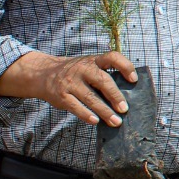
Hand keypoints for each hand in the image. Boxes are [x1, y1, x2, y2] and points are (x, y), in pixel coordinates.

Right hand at [0, 50, 135, 125]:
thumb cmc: (76, 73)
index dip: (125, 66)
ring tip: (116, 121)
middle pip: (102, 80)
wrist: (44, 74)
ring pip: (90, 97)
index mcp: (93, 60)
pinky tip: (96, 121)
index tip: (134, 80)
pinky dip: (86, 115)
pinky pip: (76, 106)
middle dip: (115, 96)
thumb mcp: (89, 66)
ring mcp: (71, 82)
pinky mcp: (62, 95)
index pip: (112, 57)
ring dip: (105, 111)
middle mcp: (82, 69)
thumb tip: (126, 96)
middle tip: (124, 109)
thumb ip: (104, 75)